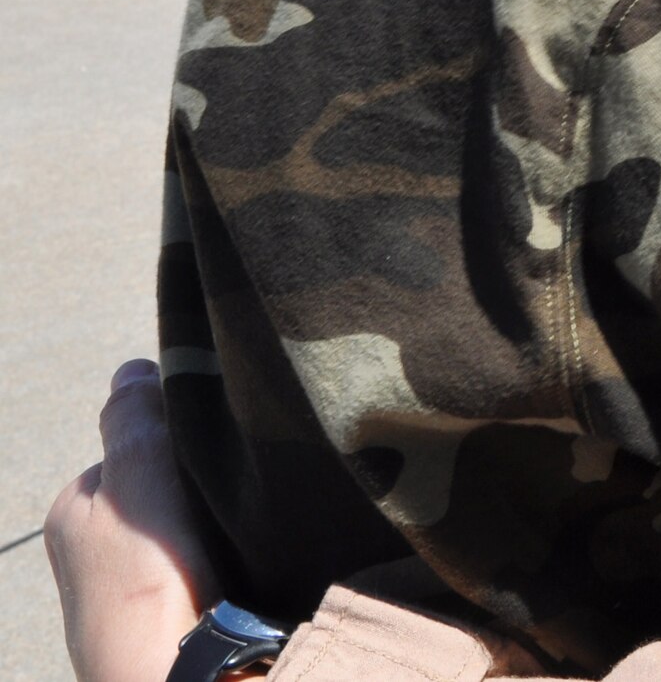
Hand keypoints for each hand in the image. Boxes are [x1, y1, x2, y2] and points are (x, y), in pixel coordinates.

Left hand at [45, 361, 213, 681]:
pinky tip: (228, 561)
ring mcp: (123, 584)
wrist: (168, 670)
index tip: (205, 451)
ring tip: (227, 529)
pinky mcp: (160, 612)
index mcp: (73, 508)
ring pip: (178, 521)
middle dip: (190, 480)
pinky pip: (194, 558)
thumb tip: (132, 368)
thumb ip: (132, 418)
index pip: (132, 443)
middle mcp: (88, 548)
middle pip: (156, 483)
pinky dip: (214, 554)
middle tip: (218, 493)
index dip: (174, 437)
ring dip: (206, 519)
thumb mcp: (136, 475)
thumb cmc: (148, 576)